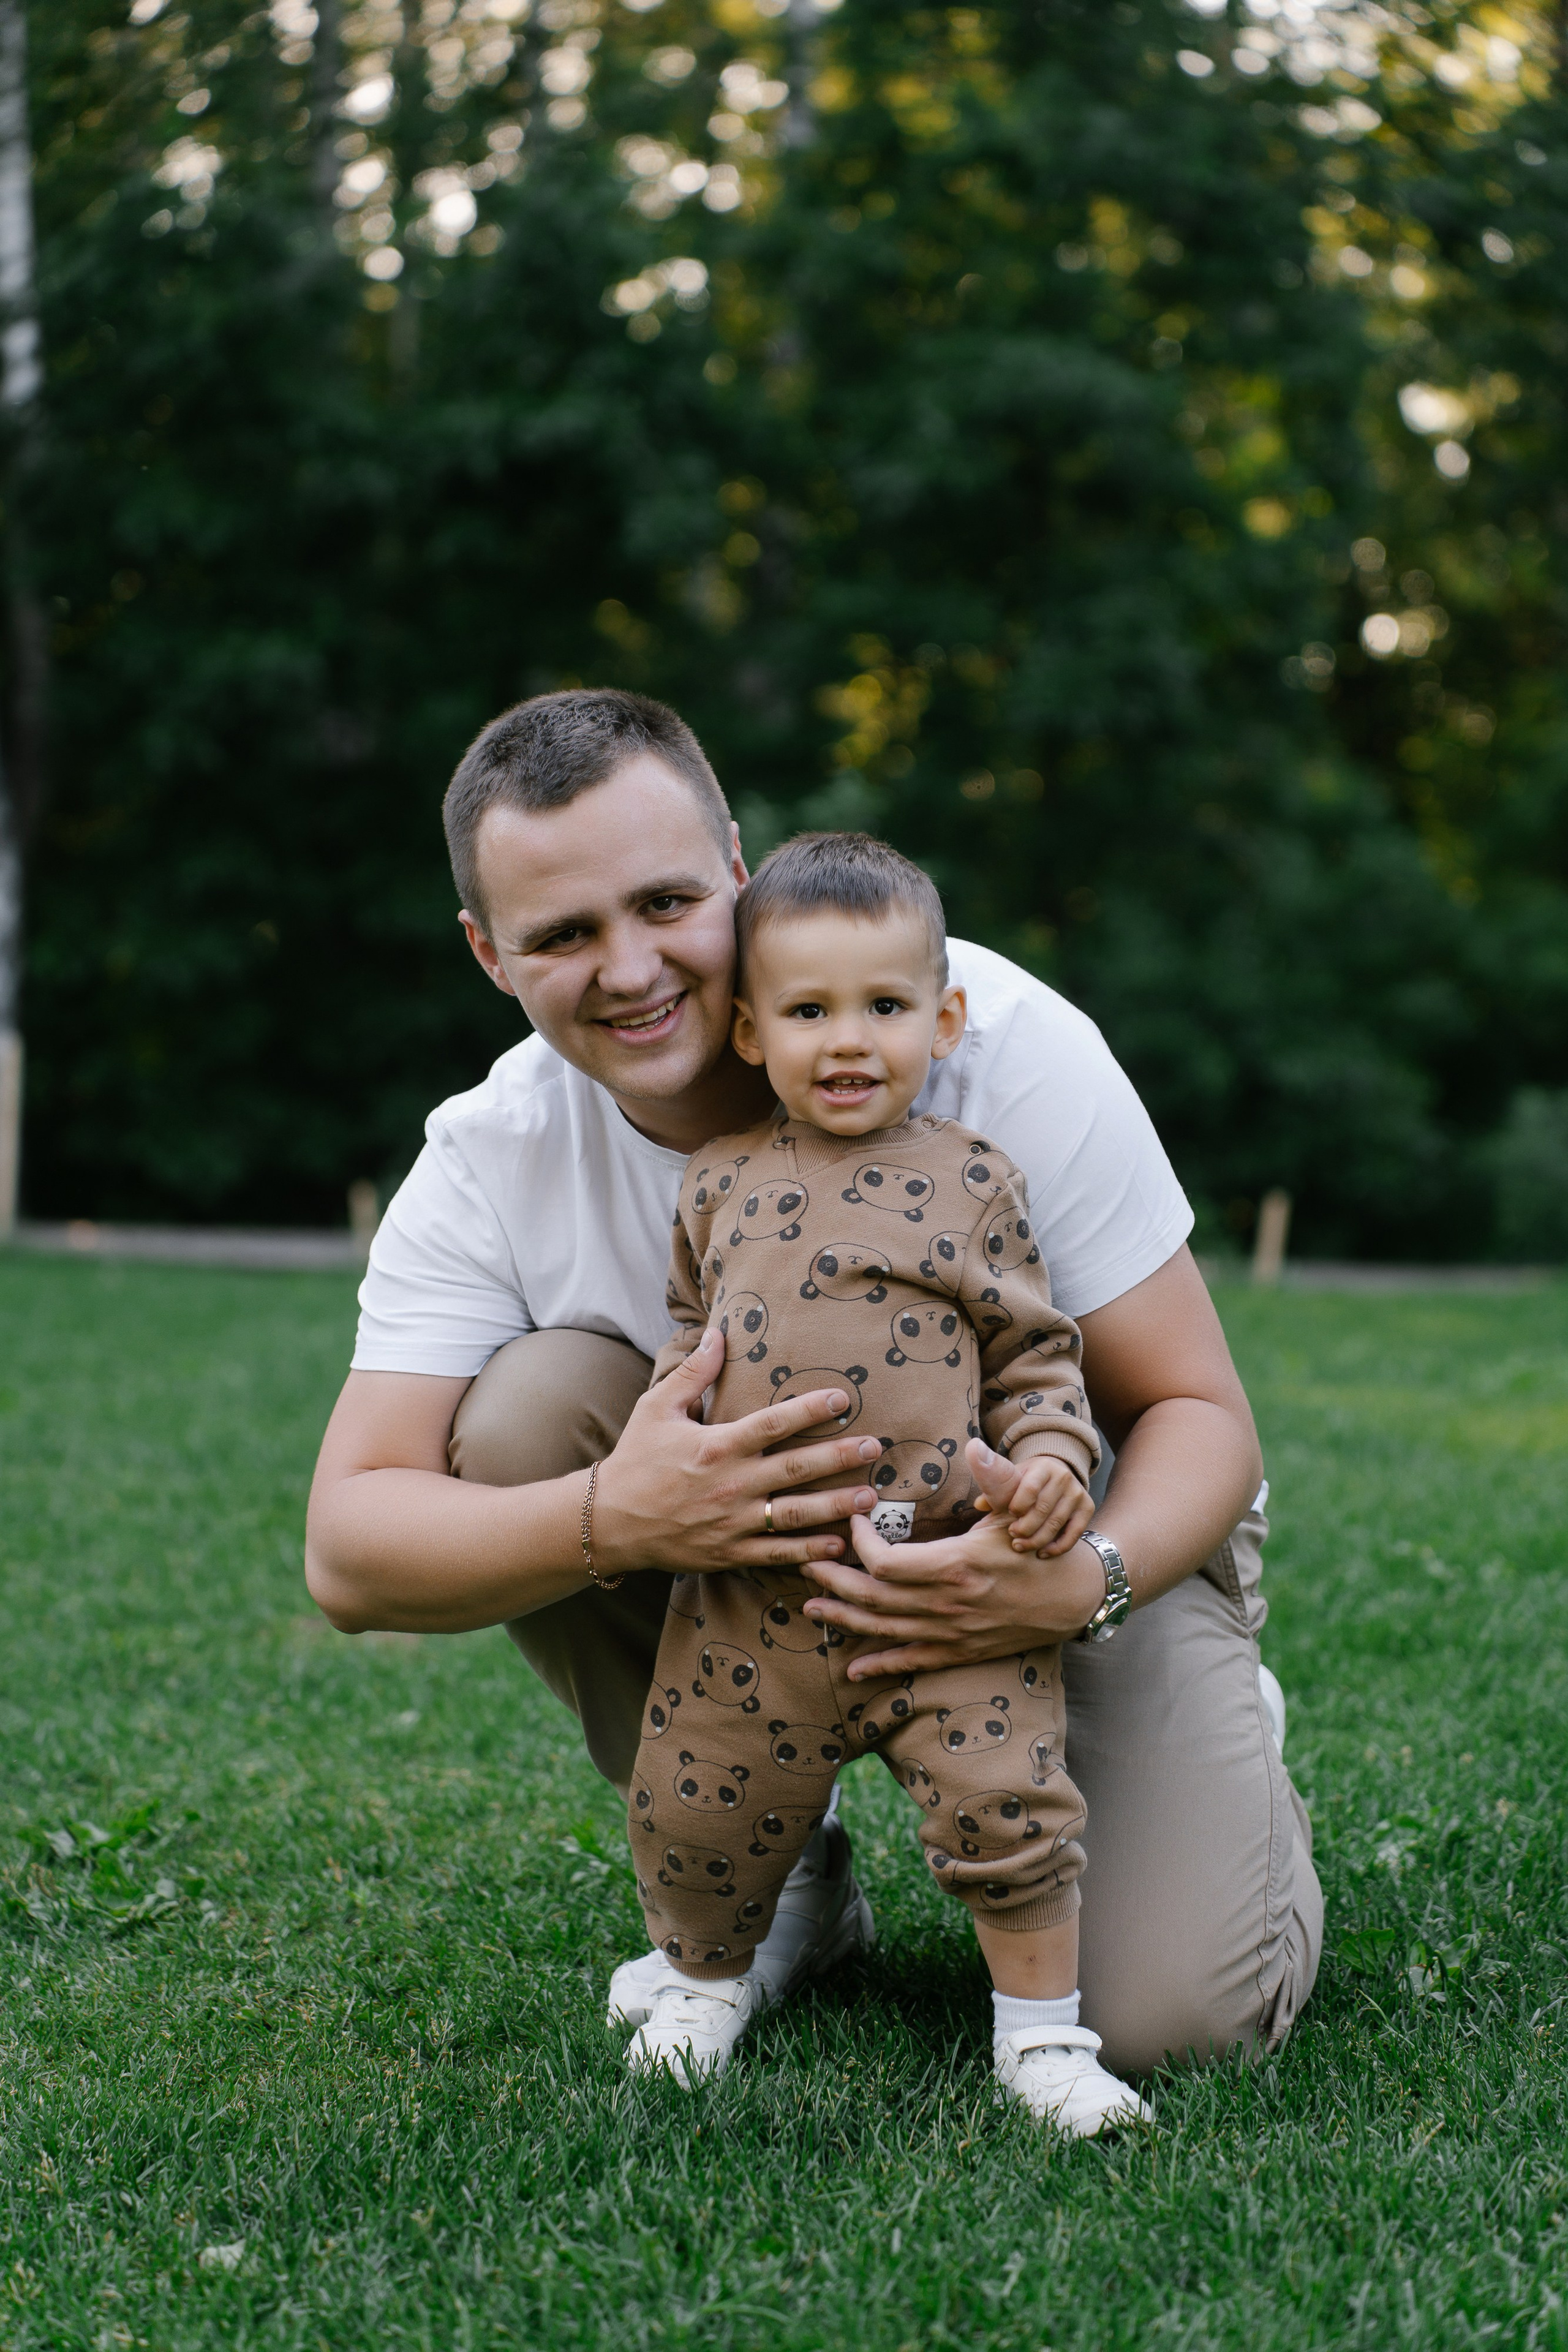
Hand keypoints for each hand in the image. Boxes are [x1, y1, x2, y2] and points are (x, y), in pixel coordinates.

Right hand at [591, 1327, 882, 1577]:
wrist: (607, 1522)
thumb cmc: (634, 1460)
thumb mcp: (656, 1408)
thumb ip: (692, 1373)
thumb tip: (717, 1333)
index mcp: (716, 1446)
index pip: (772, 1423)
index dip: (810, 1409)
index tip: (843, 1399)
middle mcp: (729, 1485)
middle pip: (795, 1469)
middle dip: (838, 1457)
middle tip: (874, 1448)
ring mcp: (731, 1523)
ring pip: (794, 1515)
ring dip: (834, 1506)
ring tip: (870, 1498)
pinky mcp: (729, 1553)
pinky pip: (776, 1554)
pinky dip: (809, 1552)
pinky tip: (839, 1544)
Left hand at [801, 1508, 1106, 1679]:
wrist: (1076, 1598)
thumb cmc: (1042, 1549)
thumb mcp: (1022, 1510)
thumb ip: (997, 1479)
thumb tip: (976, 1446)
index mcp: (956, 1567)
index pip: (886, 1563)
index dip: (860, 1543)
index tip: (854, 1520)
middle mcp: (948, 1605)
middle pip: (873, 1599)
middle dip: (833, 1582)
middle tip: (805, 1562)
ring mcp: (952, 1633)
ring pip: (884, 1631)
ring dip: (843, 1620)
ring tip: (812, 1608)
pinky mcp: (960, 1650)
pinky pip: (911, 1661)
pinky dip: (879, 1665)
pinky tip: (851, 1668)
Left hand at [967, 1440, 1094, 1555]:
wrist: (1054, 1477)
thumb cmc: (1025, 1482)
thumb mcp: (1011, 1480)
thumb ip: (994, 1490)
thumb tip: (979, 1504)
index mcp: (1043, 1466)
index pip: (1030, 1488)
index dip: (1018, 1505)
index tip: (1009, 1514)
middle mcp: (1064, 1477)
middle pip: (1043, 1509)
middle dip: (1025, 1527)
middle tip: (1013, 1536)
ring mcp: (1078, 1493)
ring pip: (1056, 1524)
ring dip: (1037, 1540)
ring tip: (1021, 1546)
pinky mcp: (1087, 1508)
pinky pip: (1074, 1534)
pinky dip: (1057, 1547)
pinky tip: (1042, 1553)